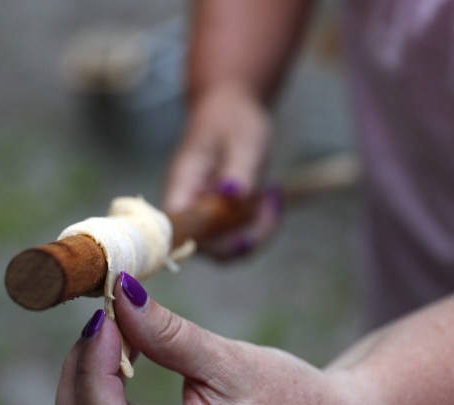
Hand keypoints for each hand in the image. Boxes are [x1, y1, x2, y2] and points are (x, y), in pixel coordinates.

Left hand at [53, 273, 363, 404]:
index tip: (106, 316)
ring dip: (83, 380)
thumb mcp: (232, 364)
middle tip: (104, 314)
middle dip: (80, 374)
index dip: (95, 372)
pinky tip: (119, 351)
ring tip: (113, 328)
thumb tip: (120, 294)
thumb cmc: (292, 404)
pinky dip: (98, 388)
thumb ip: (170, 336)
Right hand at [163, 85, 281, 259]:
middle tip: (270, 204)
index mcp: (181, 186)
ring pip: (226, 248)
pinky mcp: (218, 218)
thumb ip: (238, 170)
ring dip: (258, 231)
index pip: (180, 231)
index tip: (243, 233)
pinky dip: (261, 225)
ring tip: (273, 196)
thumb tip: (231, 195)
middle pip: (207, 248)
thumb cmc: (232, 120)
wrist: (230, 107)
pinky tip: (271, 198)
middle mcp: (187, 207)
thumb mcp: (244, 141)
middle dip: (245, 238)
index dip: (209, 242)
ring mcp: (202, 215)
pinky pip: (238, 237)